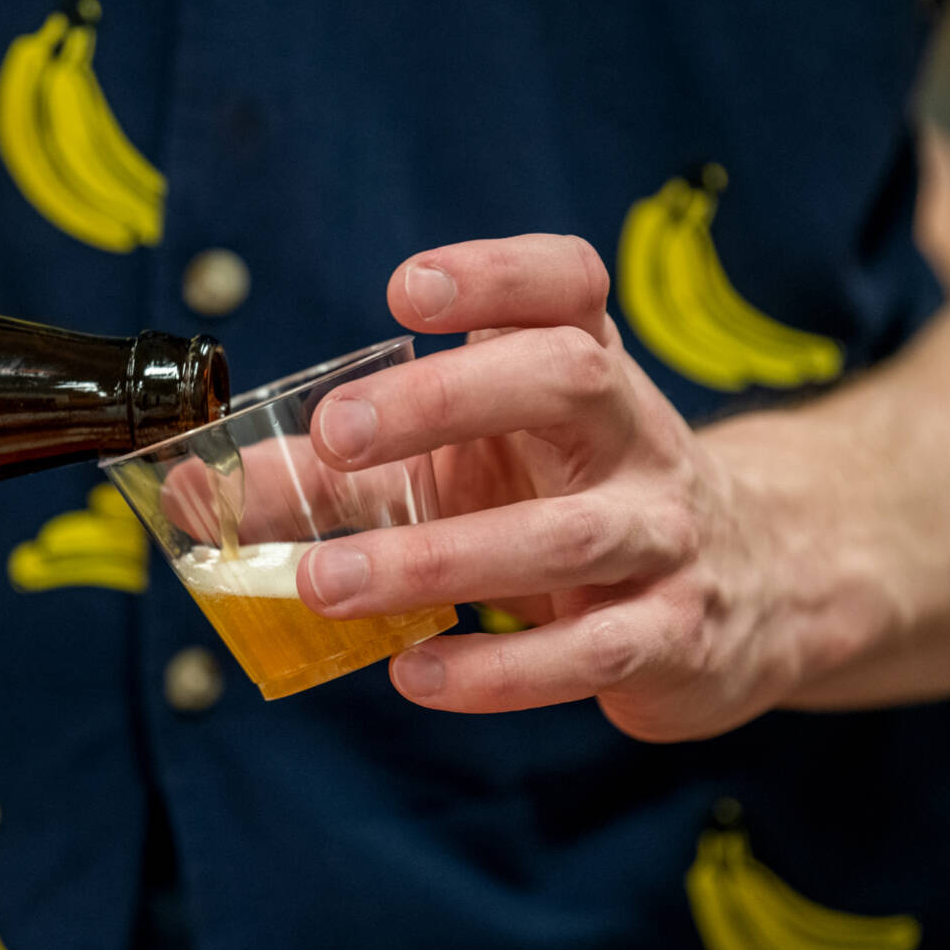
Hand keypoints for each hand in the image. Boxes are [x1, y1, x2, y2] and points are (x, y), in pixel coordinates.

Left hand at [294, 235, 799, 741]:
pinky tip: (416, 673)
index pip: (565, 285)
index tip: (406, 292)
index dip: (492, 276)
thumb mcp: (462, 464)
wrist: (750, 586)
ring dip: (434, 560)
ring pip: (564, 535)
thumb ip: (335, 472)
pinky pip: (587, 652)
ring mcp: (661, 534)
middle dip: (448, 400)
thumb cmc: (569, 499)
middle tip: (338, 432)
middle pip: (569, 378)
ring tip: (324, 582)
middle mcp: (633, 434)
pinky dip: (497, 670)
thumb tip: (199, 488)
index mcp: (583, 366)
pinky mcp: (671, 634)